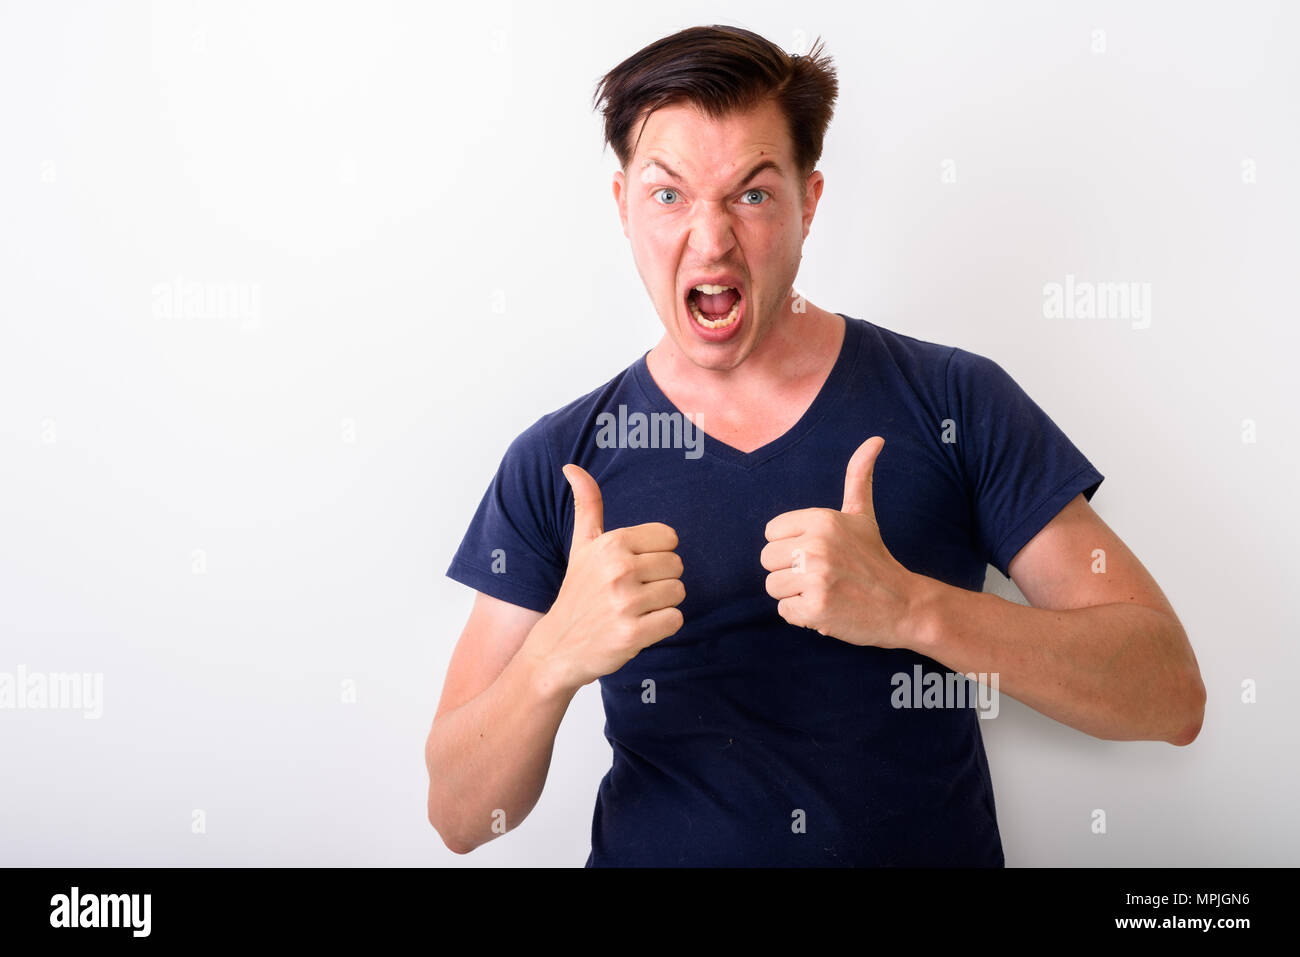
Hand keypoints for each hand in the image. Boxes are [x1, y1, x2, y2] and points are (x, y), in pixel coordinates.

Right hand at [528, 464, 684, 691]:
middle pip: (677, 566)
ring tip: (633, 611)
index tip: (633, 569)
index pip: (669, 538)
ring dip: (661, 605)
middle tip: (632, 594)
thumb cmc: (578, 592)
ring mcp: (625, 602)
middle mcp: (619, 569)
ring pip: (678, 593)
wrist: (558, 646)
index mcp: (612, 543)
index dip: (656, 556)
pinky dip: (661, 627)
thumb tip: (572, 467)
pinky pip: (675, 620)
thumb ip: (587, 505)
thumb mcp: (581, 545)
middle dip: (660, 582)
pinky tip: (638, 628)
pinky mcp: (633, 634)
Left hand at [760, 436, 922, 648]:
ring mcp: (816, 578)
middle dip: (789, 572)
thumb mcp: (862, 514)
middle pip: (767, 560)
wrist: (903, 604)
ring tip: (825, 591)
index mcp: (821, 519)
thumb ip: (858, 476)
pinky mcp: (816, 609)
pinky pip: (784, 612)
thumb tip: (874, 439)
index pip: (770, 533)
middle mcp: (816, 545)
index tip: (819, 553)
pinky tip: (828, 609)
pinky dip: (803, 617)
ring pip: (773, 587)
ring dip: (795, 595)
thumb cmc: (874, 559)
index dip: (790, 546)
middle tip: (823, 575)